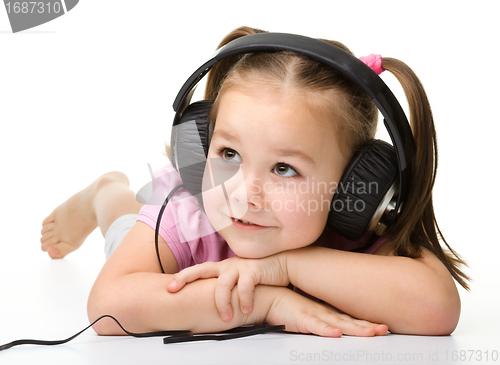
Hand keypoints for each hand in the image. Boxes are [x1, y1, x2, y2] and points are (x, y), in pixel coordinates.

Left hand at [167, 254, 287, 320]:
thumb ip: (226, 287)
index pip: (197, 270)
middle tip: (172, 290)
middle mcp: (227, 265)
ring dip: (222, 303)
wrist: (281, 263)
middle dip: (184, 278)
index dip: (182, 277)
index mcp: (222, 268)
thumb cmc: (259, 274)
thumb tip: (213, 306)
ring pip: (223, 284)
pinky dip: (244, 300)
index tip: (168, 286)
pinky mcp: (253, 270)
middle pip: (201, 269)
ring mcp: (239, 266)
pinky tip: (246, 310)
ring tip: (226, 319)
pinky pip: (245, 287)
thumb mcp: (239, 279)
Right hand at [266, 288, 388, 337]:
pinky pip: (316, 326)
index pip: (350, 320)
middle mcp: (324, 314)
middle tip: (384, 329)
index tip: (381, 327)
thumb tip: (334, 330)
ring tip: (371, 332)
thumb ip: (321, 323)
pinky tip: (337, 333)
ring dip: (355, 329)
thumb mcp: (309, 316)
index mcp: (327, 313)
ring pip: (338, 324)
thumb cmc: (288, 307)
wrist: (269, 297)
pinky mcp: (301, 319)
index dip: (366, 324)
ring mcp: (314, 315)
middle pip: (350, 322)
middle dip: (368, 326)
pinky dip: (327, 330)